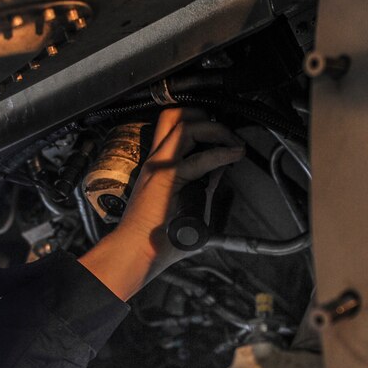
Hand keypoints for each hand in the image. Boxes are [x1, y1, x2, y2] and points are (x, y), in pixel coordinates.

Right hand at [79, 108, 243, 300]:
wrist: (134, 252)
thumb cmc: (153, 240)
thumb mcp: (182, 209)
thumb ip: (200, 193)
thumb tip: (218, 179)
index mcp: (157, 167)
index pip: (175, 129)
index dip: (203, 128)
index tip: (224, 143)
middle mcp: (156, 161)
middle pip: (176, 115)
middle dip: (208, 117)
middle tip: (229, 136)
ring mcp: (159, 166)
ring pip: (186, 125)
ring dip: (216, 130)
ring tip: (234, 144)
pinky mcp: (166, 178)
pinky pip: (199, 158)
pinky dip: (222, 153)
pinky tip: (234, 156)